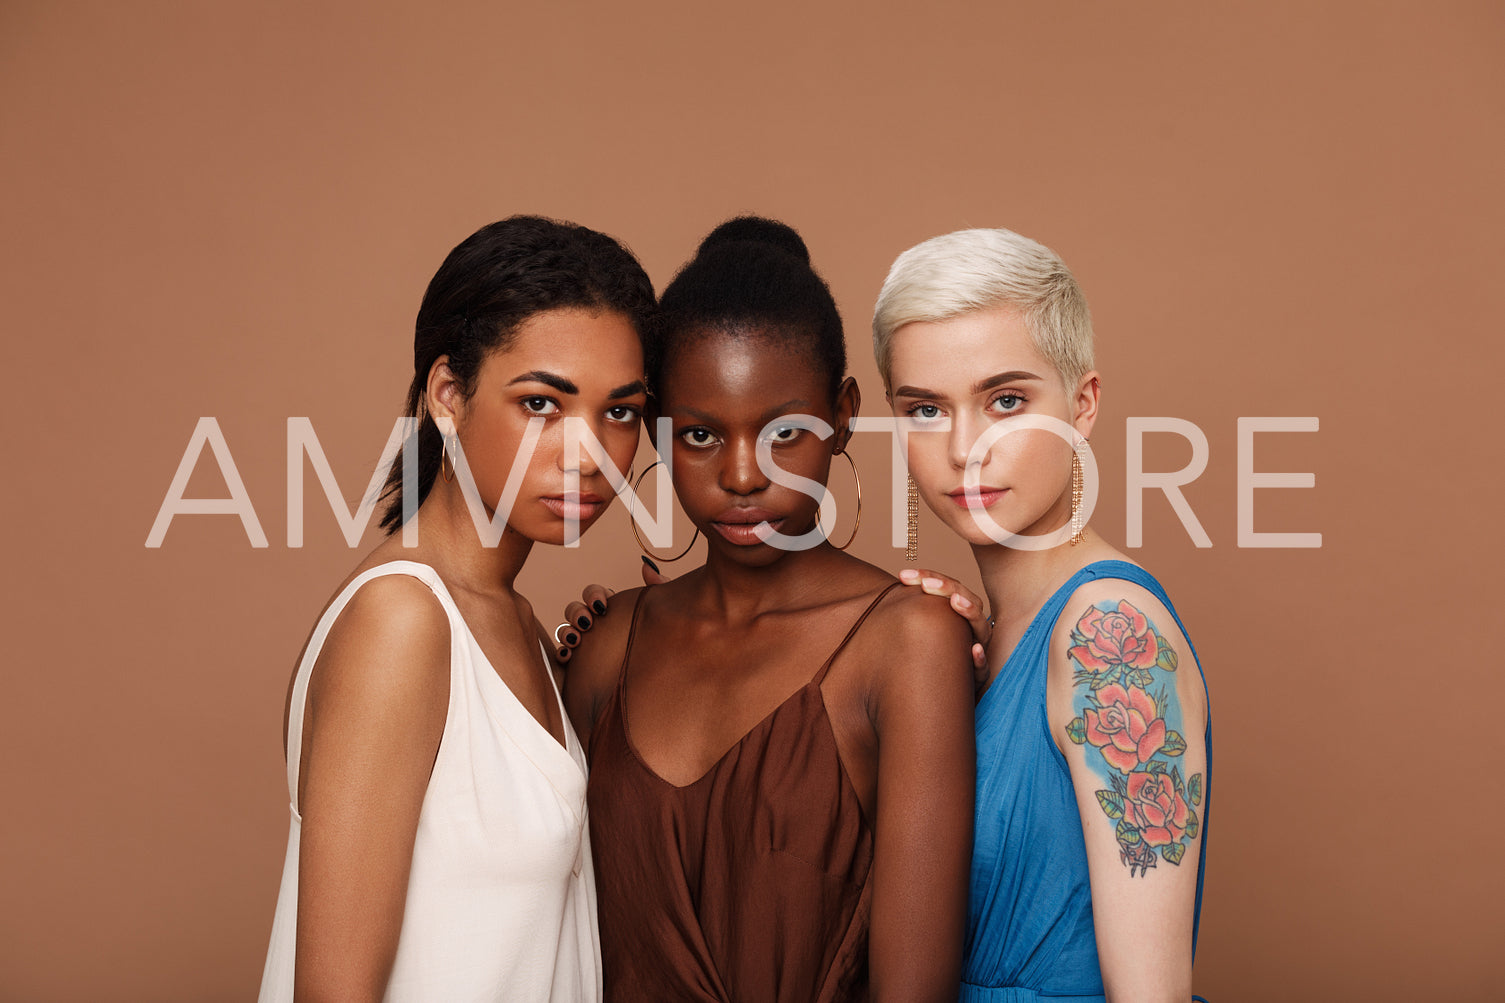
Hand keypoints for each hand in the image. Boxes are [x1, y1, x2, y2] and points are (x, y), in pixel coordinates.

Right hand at [554, 558, 668, 662]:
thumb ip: (656, 587)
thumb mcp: (657, 612)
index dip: (593, 595)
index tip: (602, 605)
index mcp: (609, 608)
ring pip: (565, 629)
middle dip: (577, 612)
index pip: (593, 593)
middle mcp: (593, 623)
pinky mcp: (578, 663)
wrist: (655, 671)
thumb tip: (647, 567)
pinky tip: (568, 656)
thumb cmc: (655, 636)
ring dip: (567, 631)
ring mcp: (583, 642)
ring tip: (576, 640)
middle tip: (587, 623)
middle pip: (575, 609)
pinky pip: (562, 655)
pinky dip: (562, 653)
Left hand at [897, 567, 991, 688]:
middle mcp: (968, 628)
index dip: (927, 576)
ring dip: (968, 611)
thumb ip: (906, 612)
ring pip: (979, 626)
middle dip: (946, 587)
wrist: (933, 695)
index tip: (903, 574)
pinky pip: (983, 667)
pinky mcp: (977, 676)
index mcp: (952, 613)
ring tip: (955, 601)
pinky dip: (979, 658)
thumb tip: (885, 589)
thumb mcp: (913, 632)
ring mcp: (975, 649)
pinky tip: (974, 650)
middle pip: (963, 598)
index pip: (945, 587)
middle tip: (925, 584)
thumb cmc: (920, 657)